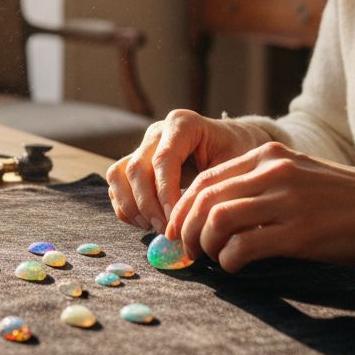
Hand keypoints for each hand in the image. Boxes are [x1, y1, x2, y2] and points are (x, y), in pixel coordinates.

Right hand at [105, 109, 265, 232]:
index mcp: (183, 124)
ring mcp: (143, 145)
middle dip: (148, 205)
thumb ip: (215, 188)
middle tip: (166, 231)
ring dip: (131, 206)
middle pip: (136, 168)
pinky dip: (125, 207)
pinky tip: (146, 223)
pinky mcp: (135, 162)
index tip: (175, 221)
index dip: (165, 193)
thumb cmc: (237, 154)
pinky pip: (117, 184)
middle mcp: (158, 131)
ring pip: (118, 174)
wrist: (233, 143)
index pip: (163, 160)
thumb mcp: (236, 165)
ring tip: (153, 227)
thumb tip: (194, 223)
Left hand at [165, 142, 354, 277]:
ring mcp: (285, 200)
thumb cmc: (347, 200)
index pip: (206, 179)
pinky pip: (243, 247)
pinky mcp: (298, 232)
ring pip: (217, 221)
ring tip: (212, 261)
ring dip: (206, 246)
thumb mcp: (299, 175)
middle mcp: (272, 171)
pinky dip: (229, 261)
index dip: (184, 208)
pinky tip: (236, 268)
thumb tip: (216, 216)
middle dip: (186, 229)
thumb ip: (261, 186)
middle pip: (204, 199)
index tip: (177, 230)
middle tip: (187, 252)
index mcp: (269, 156)